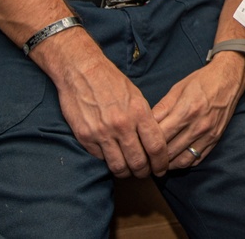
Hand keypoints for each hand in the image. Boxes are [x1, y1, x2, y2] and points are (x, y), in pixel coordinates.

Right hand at [51, 43, 168, 179]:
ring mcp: (102, 133)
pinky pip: (101, 158)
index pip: (156, 147)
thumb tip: (152, 141)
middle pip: (138, 162)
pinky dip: (108, 161)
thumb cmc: (112, 81)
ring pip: (118, 166)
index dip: (161, 162)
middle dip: (145, 172)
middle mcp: (122, 125)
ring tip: (129, 171)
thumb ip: (145, 119)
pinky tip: (112, 158)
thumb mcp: (136, 96)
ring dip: (126, 172)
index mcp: (139, 113)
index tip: (162, 168)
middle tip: (146, 173)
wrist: (82, 71)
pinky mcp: (85, 137)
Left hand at [152, 50, 244, 169]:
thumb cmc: (201, 80)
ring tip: (156, 163)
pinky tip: (173, 160)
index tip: (136, 146)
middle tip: (142, 159)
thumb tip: (145, 124)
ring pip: (182, 160)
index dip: (145, 144)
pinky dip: (183, 163)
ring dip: (167, 165)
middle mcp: (197, 126)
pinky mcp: (215, 139)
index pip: (159, 136)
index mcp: (186, 111)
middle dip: (153, 158)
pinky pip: (197, 159)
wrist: (229, 78)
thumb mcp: (177, 89)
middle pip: (169, 151)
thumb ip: (161, 108)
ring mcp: (208, 135)